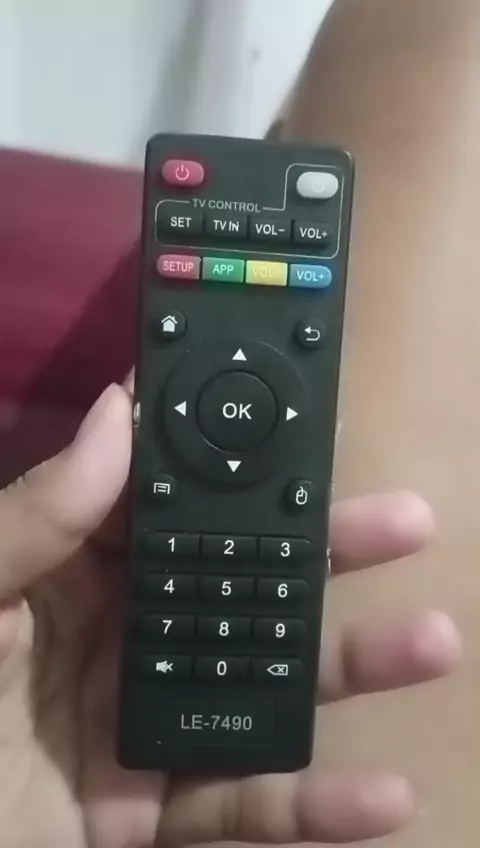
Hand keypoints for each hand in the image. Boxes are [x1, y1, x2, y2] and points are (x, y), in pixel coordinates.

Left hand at [0, 381, 459, 846]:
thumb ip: (34, 518)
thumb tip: (117, 412)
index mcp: (73, 578)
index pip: (168, 508)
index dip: (230, 466)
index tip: (300, 429)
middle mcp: (125, 638)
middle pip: (241, 584)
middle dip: (324, 553)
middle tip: (403, 521)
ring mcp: (151, 722)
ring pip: (266, 683)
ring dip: (351, 666)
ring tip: (431, 639)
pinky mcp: (159, 810)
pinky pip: (246, 803)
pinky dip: (316, 804)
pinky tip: (386, 795)